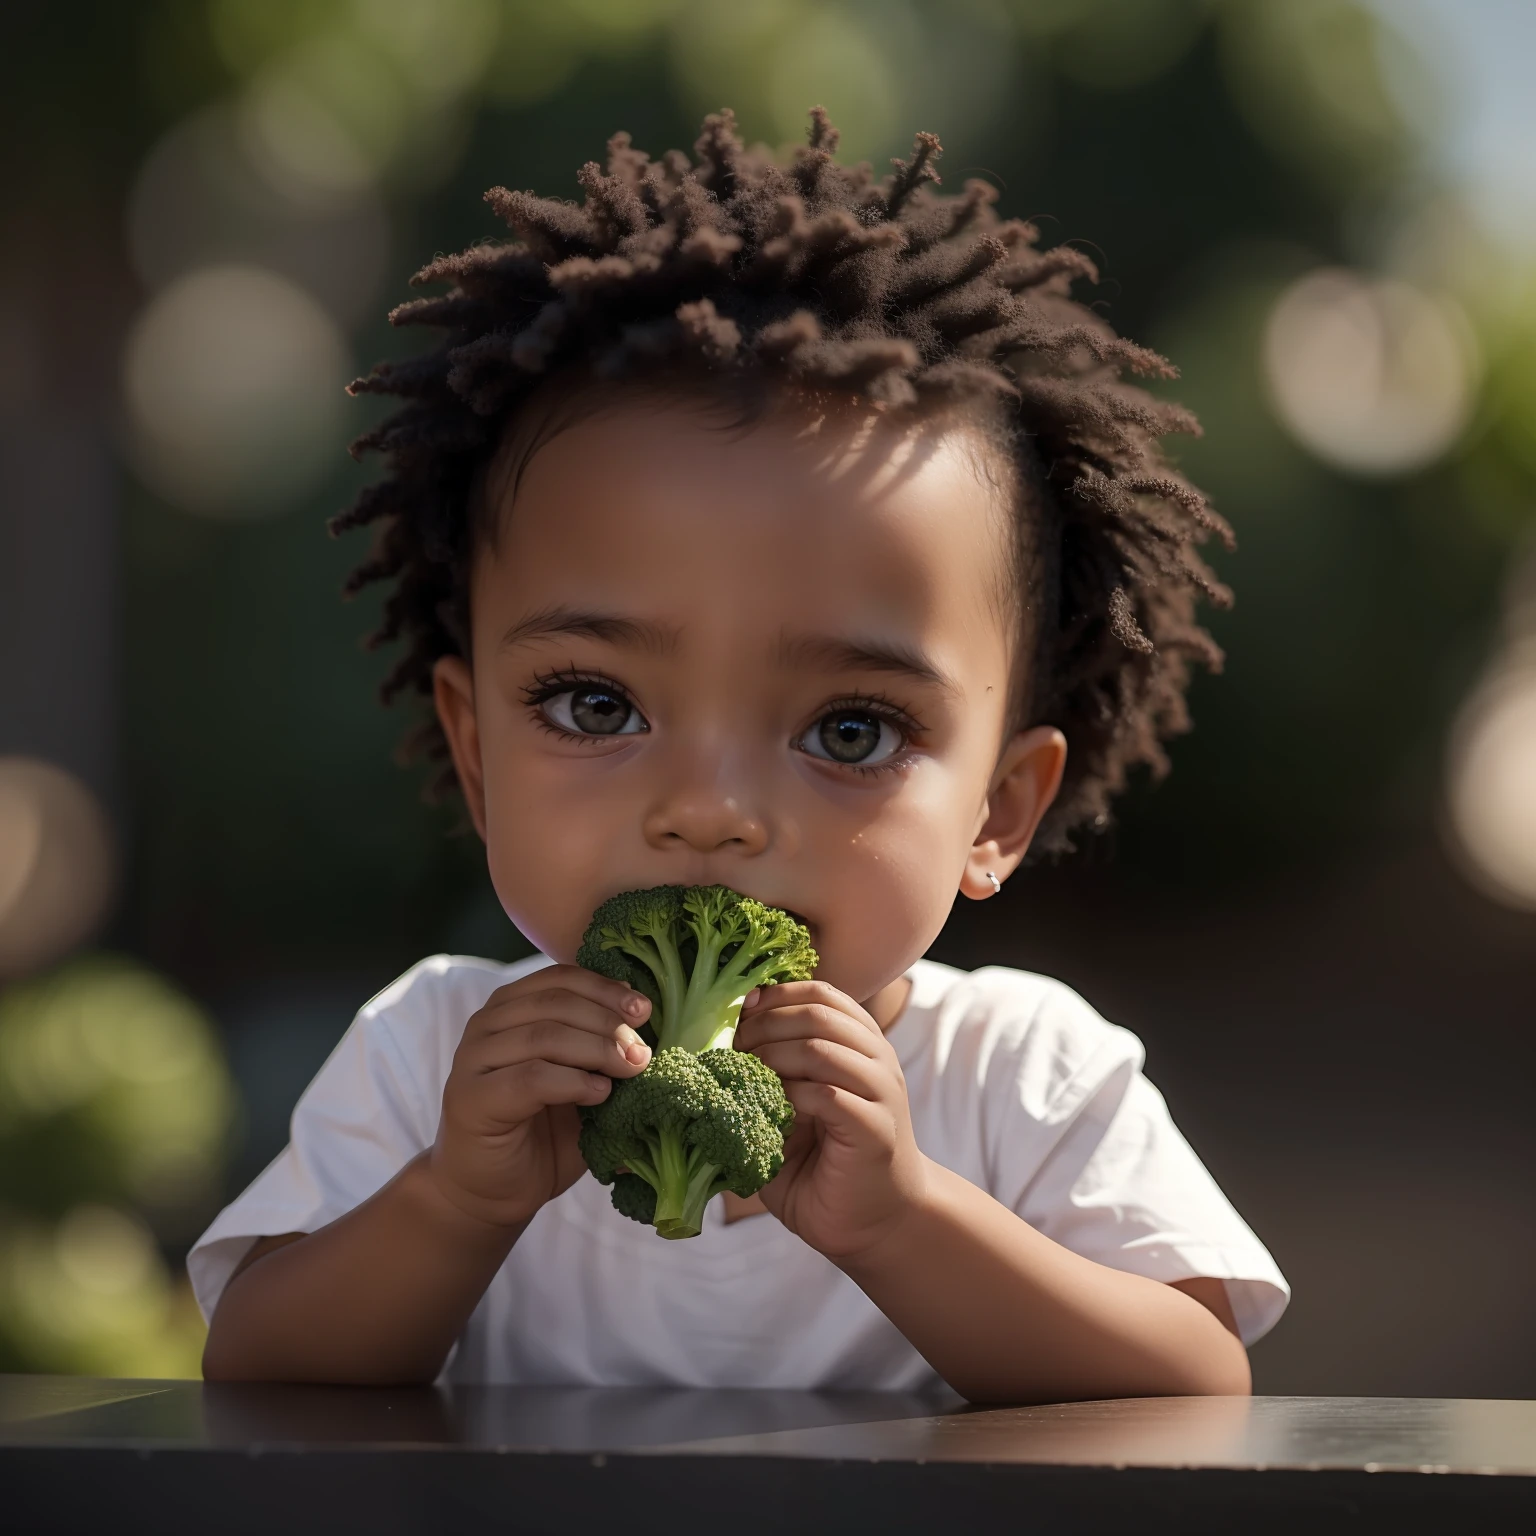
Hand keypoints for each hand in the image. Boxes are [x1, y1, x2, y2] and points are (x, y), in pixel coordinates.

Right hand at [429, 966, 652, 1228]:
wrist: (489, 1192)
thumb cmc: (540, 1133)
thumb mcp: (579, 1080)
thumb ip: (600, 1046)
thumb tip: (648, 1013)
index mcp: (510, 1009)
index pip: (560, 979)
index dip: (605, 989)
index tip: (645, 1009)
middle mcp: (486, 1026)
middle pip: (555, 1003)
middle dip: (608, 1022)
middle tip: (643, 1051)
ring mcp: (473, 1061)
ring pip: (544, 1036)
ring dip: (597, 1050)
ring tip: (631, 1069)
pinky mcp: (471, 1099)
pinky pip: (530, 1078)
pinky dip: (573, 1082)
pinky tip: (600, 1094)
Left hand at [734, 980, 930, 1262]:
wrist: (873, 1222)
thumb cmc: (824, 1161)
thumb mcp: (794, 1103)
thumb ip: (773, 1069)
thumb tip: (718, 1036)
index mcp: (860, 1043)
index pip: (820, 992)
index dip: (775, 996)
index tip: (738, 1017)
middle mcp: (876, 1058)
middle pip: (817, 1012)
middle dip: (764, 1026)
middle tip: (732, 1052)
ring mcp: (880, 1091)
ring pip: (821, 1047)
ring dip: (772, 1058)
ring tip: (746, 1081)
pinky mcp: (874, 1128)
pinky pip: (826, 1094)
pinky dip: (789, 1097)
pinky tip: (771, 1114)